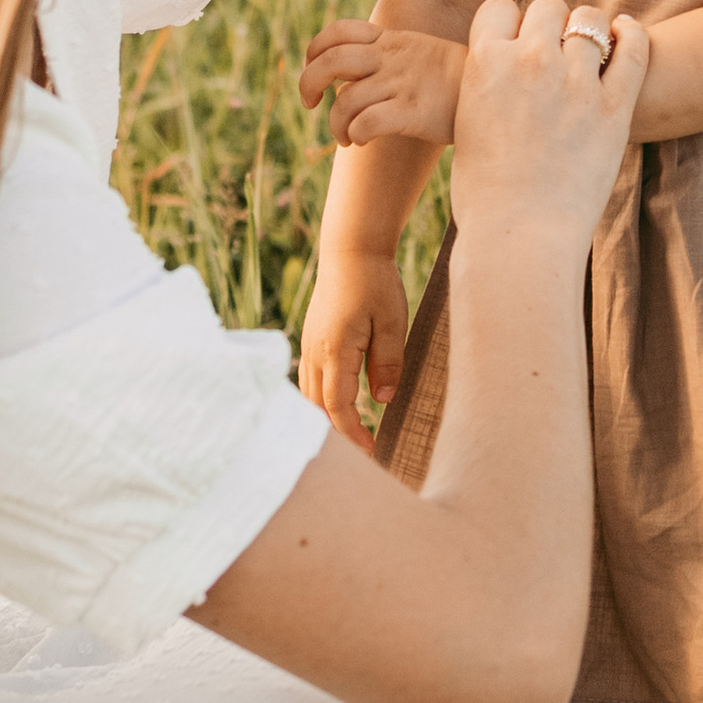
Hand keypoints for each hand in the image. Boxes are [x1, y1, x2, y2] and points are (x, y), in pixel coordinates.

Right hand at [301, 244, 410, 448]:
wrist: (351, 251)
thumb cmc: (376, 283)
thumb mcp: (393, 322)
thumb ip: (388, 362)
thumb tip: (383, 401)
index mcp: (336, 350)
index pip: (338, 406)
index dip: (353, 434)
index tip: (371, 451)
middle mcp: (315, 352)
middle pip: (318, 407)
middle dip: (337, 432)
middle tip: (364, 449)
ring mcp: (308, 345)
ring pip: (309, 395)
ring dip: (326, 417)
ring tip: (351, 432)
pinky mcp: (310, 339)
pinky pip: (308, 379)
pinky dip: (320, 398)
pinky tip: (337, 405)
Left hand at [303, 18, 466, 146]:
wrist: (501, 90)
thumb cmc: (458, 80)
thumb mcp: (420, 53)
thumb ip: (387, 58)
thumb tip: (350, 83)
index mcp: (391, 41)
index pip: (339, 31)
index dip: (315, 49)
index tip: (313, 69)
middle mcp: (392, 59)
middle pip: (330, 61)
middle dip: (308, 82)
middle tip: (310, 103)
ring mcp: (402, 84)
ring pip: (345, 100)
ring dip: (334, 123)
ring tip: (344, 136)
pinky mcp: (413, 111)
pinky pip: (366, 122)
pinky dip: (355, 134)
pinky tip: (362, 140)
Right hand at [450, 0, 648, 245]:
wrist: (518, 237)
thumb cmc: (485, 195)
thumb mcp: (468, 125)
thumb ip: (487, 86)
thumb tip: (503, 69)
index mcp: (484, 64)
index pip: (499, 9)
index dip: (510, 23)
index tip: (517, 41)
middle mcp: (529, 62)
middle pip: (548, 7)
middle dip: (551, 24)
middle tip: (555, 48)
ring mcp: (575, 82)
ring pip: (590, 21)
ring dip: (590, 30)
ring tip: (593, 49)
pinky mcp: (614, 106)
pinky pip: (632, 49)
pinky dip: (632, 34)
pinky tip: (627, 33)